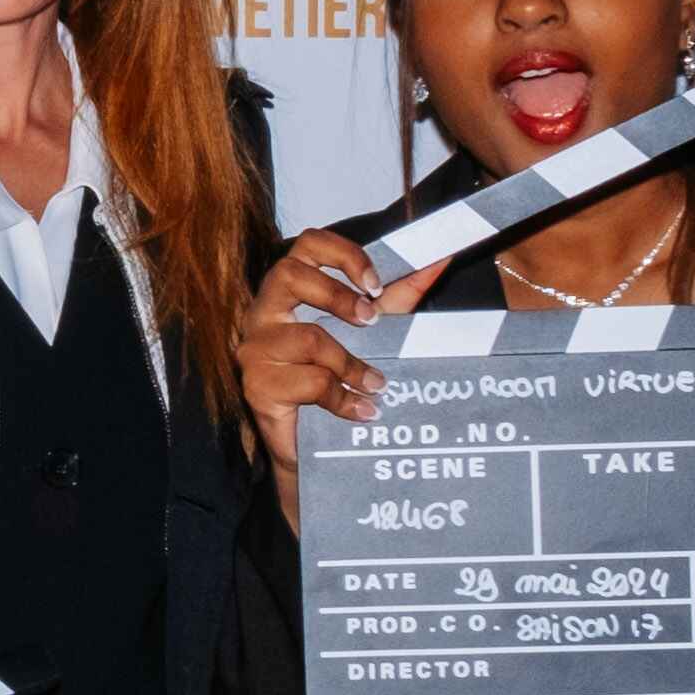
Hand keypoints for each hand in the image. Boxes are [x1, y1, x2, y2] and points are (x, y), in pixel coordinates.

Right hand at [236, 229, 433, 505]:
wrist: (313, 448)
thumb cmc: (336, 381)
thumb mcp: (374, 332)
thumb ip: (398, 297)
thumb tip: (439, 261)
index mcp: (288, 291)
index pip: (306, 245)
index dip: (342, 255)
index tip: (375, 284)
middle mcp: (263, 313)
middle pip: (288, 274)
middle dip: (337, 296)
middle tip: (371, 321)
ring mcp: (255, 349)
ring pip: (307, 336)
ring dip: (351, 363)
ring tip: (376, 384)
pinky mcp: (257, 385)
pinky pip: (310, 382)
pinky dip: (343, 398)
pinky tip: (362, 410)